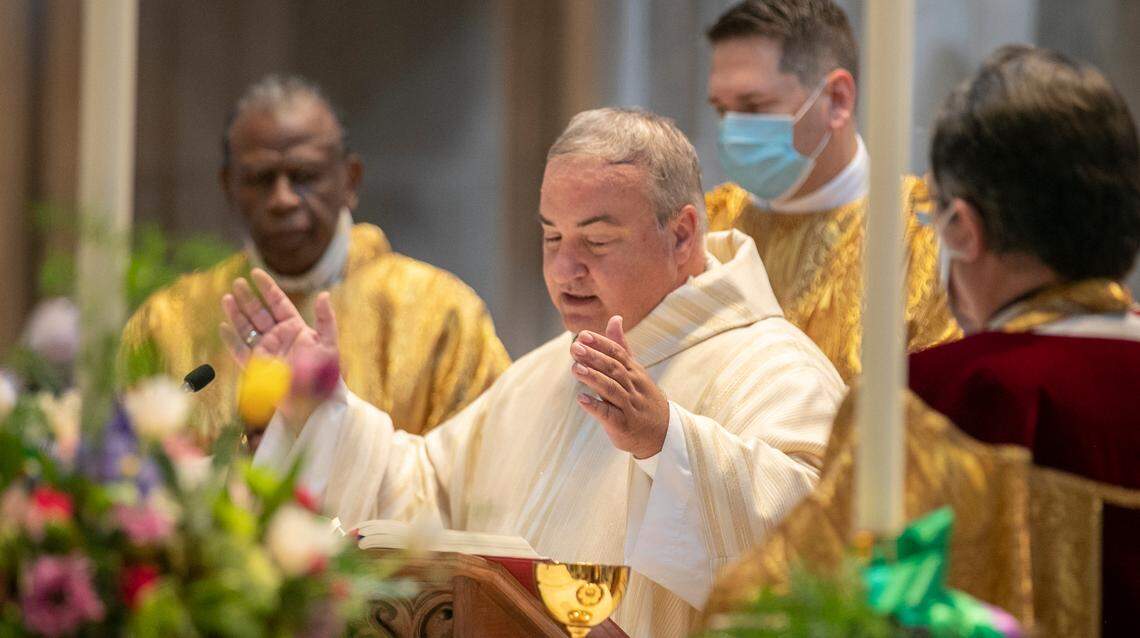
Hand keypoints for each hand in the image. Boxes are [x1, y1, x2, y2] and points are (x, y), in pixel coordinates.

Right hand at [220, 269, 339, 424]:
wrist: (314, 401)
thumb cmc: (326, 374)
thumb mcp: (329, 344)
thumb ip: (325, 320)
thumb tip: (324, 295)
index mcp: (295, 328)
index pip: (278, 303)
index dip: (267, 288)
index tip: (256, 273)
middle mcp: (278, 337)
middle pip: (259, 312)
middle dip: (248, 297)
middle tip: (237, 282)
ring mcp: (266, 351)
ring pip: (247, 328)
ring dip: (237, 313)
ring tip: (227, 297)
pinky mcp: (256, 367)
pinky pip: (240, 351)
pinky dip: (231, 340)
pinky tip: (224, 326)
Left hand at [570, 316, 669, 458]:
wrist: (665, 433)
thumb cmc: (643, 398)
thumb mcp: (636, 370)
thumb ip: (622, 346)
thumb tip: (615, 318)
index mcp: (634, 371)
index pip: (618, 353)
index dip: (601, 344)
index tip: (583, 335)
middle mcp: (633, 386)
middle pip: (613, 368)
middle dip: (594, 357)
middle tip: (574, 348)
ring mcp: (629, 406)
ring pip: (611, 389)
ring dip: (593, 378)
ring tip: (575, 369)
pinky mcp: (623, 425)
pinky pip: (609, 415)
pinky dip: (596, 406)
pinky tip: (582, 399)